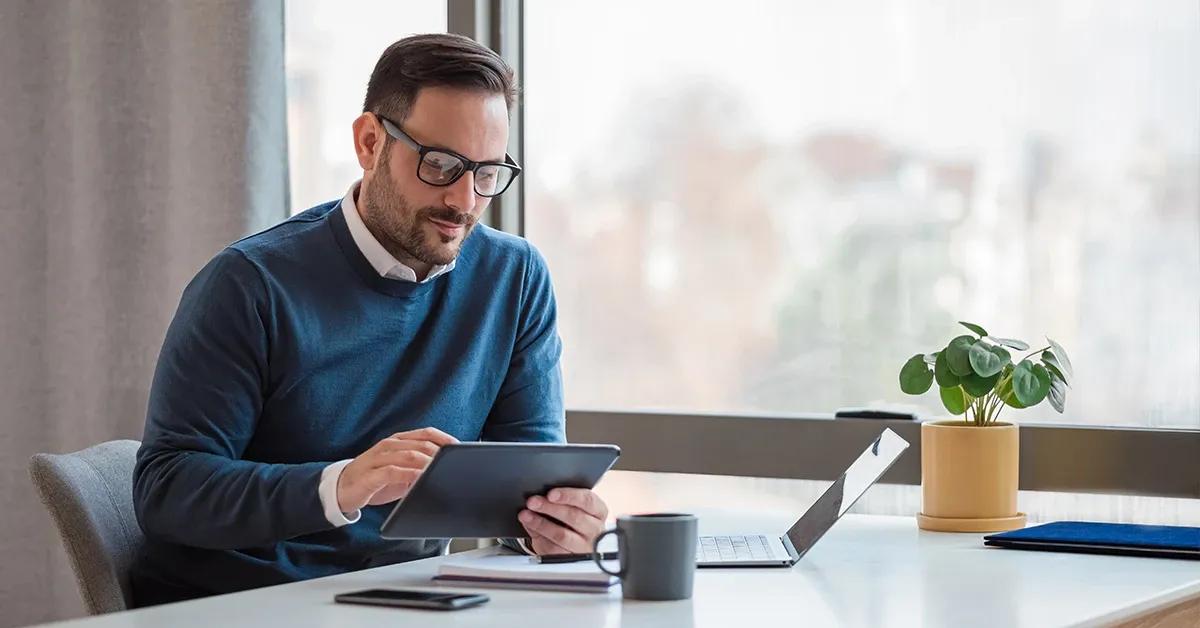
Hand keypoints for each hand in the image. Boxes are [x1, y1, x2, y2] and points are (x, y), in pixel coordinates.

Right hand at [336, 427, 457, 512]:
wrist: (341, 489)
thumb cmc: (375, 480)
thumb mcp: (401, 472)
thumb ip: (419, 468)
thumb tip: (445, 471)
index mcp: (398, 441)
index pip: (426, 433)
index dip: (445, 439)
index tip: (461, 448)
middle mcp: (389, 446)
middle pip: (421, 444)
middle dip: (440, 454)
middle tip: (455, 463)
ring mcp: (378, 458)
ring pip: (408, 455)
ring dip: (427, 463)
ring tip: (441, 471)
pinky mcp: (370, 475)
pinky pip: (392, 471)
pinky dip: (409, 475)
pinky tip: (419, 480)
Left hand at [518, 488, 608, 554]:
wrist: (575, 544)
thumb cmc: (573, 520)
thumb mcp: (574, 507)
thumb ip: (561, 499)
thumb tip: (540, 495)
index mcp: (598, 511)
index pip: (587, 500)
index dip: (568, 496)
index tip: (551, 494)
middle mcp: (595, 529)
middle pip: (574, 517)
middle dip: (550, 508)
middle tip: (533, 502)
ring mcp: (584, 547)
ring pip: (562, 535)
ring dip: (541, 523)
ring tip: (526, 515)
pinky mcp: (570, 559)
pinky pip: (553, 549)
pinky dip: (538, 536)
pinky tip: (530, 527)